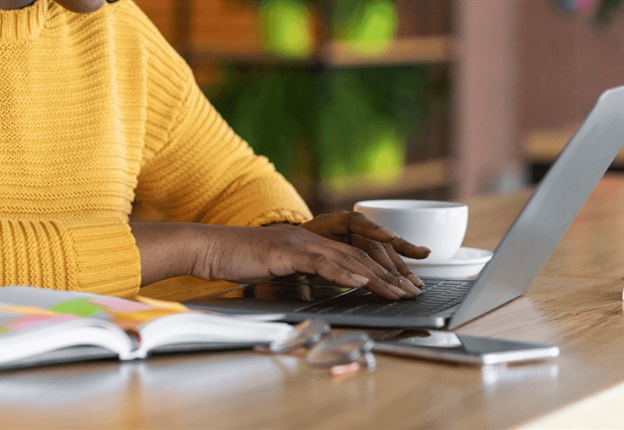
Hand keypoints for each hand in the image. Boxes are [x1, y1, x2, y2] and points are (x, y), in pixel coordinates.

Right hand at [130, 221, 424, 299]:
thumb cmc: (238, 261)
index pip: (354, 254)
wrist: (209, 249)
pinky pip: (320, 262)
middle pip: (358, 254)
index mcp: (311, 240)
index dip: (382, 268)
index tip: (403, 283)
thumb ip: (300, 274)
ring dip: (376, 276)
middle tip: (414, 289)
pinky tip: (362, 281)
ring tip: (399, 291)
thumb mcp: (276, 269)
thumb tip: (318, 288)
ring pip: (346, 258)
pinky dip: (343, 272)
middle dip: (390, 273)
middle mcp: (310, 236)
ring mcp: (299, 241)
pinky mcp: (285, 251)